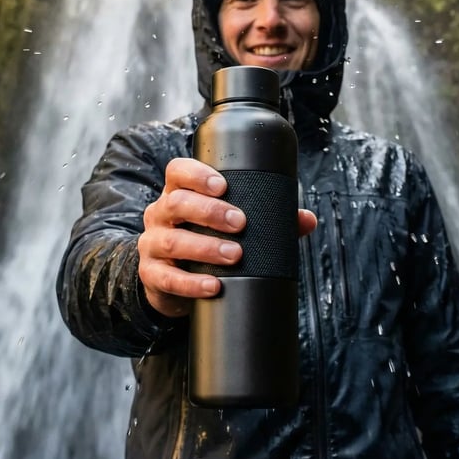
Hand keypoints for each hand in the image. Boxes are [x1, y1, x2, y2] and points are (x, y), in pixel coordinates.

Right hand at [138, 158, 316, 317]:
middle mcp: (160, 214)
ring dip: (205, 247)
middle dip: (210, 212)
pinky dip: (192, 283)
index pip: (178, 172)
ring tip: (235, 254)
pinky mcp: (152, 275)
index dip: (197, 174)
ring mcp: (151, 244)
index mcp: (178, 193)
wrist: (170, 279)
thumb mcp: (226, 226)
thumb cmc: (203, 240)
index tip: (223, 185)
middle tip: (240, 223)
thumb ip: (267, 219)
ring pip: (172, 241)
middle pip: (176, 203)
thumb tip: (306, 220)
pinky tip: (214, 286)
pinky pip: (168, 278)